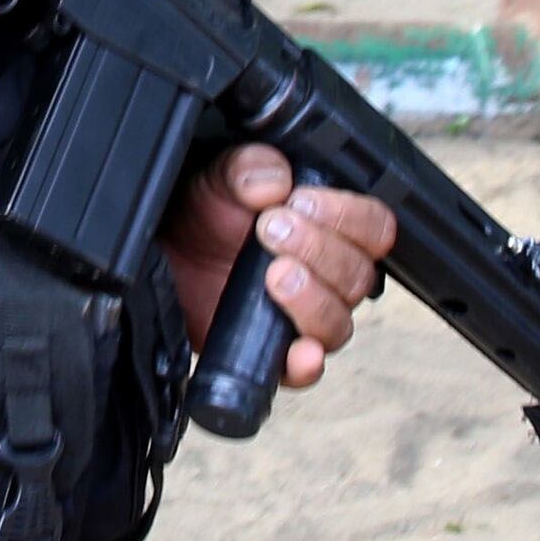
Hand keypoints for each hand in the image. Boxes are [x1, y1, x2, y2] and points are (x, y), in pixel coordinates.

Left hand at [159, 146, 394, 391]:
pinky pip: (306, 372)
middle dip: (320, 250)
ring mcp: (303, 318)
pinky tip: (296, 351)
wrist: (165, 255)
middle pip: (359, 276)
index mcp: (331, 229)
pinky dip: (306, 364)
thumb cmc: (202, 214)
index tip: (301, 202)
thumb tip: (275, 180)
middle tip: (272, 230)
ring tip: (274, 275)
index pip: (374, 228)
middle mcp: (328, 277)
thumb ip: (247, 168)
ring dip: (313, 299)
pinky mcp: (273, 354)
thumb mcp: (219, 178)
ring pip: (340, 323)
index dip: (347, 216)